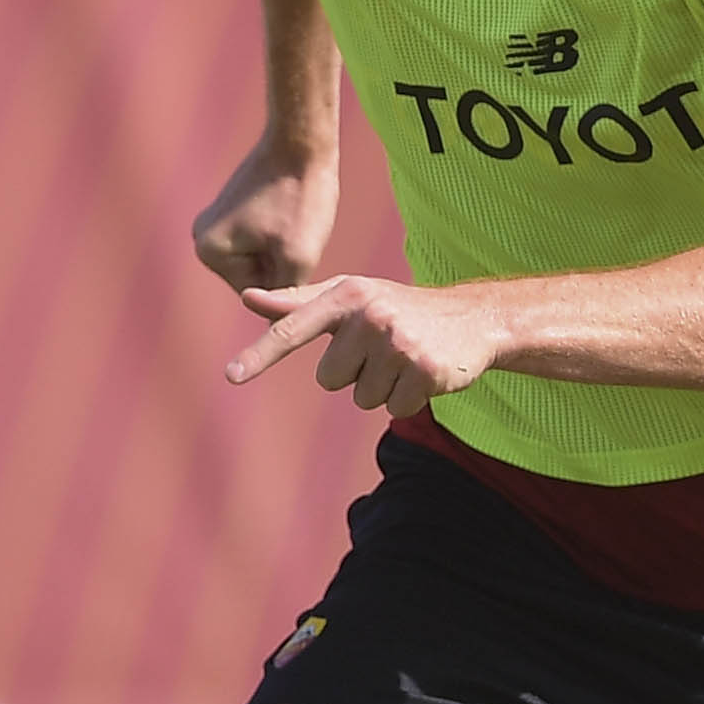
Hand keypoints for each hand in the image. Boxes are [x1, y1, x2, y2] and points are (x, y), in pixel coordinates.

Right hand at [192, 137, 336, 293]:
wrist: (301, 142)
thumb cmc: (302, 197)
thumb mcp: (299, 257)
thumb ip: (285, 297)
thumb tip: (275, 332)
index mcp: (209, 253)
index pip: (259, 294)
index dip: (290, 280)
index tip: (303, 248)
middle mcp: (201, 241)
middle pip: (257, 279)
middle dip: (286, 265)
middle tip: (303, 234)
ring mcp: (213, 225)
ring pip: (263, 261)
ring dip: (286, 251)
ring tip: (299, 223)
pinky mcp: (230, 212)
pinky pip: (262, 241)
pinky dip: (283, 235)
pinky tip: (294, 214)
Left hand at [227, 275, 507, 417]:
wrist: (472, 318)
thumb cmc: (398, 306)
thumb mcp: (351, 295)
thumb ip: (298, 303)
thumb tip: (248, 298)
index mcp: (347, 295)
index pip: (293, 330)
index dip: (260, 355)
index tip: (231, 375)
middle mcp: (371, 316)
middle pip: (330, 379)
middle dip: (355, 372)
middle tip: (383, 350)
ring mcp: (399, 344)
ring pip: (362, 397)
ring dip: (382, 387)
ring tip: (404, 360)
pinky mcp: (425, 371)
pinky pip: (394, 408)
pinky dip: (408, 398)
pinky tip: (423, 372)